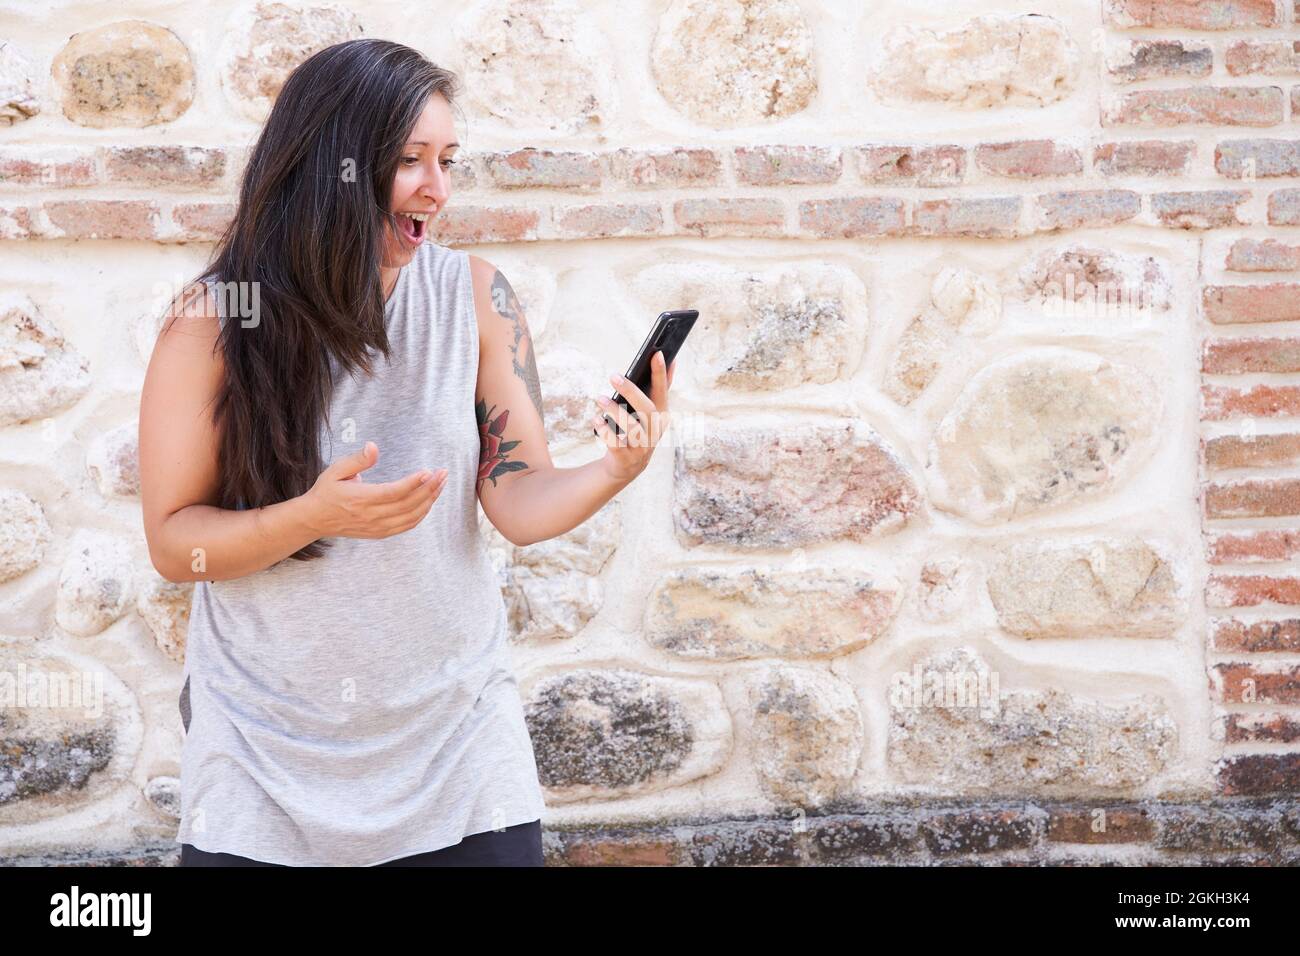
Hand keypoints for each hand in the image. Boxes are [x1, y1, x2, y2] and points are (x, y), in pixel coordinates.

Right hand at [302, 441, 447, 537]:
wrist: (315, 519)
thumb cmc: (326, 491)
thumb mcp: (336, 470)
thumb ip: (357, 460)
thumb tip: (373, 446)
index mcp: (361, 499)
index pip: (394, 492)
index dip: (413, 483)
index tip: (428, 471)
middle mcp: (371, 516)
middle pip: (409, 504)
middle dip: (430, 488)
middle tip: (443, 473)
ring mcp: (377, 527)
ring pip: (411, 517)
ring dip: (430, 501)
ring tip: (441, 484)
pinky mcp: (380, 533)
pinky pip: (407, 526)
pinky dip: (421, 514)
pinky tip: (429, 500)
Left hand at [592, 350, 674, 483]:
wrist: (628, 465)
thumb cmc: (640, 428)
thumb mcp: (652, 411)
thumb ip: (661, 387)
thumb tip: (672, 360)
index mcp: (662, 415)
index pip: (663, 391)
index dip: (661, 373)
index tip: (656, 353)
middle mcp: (655, 431)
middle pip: (647, 409)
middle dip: (631, 391)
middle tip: (613, 376)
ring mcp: (641, 446)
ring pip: (631, 428)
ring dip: (614, 411)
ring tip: (600, 398)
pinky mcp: (625, 457)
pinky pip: (615, 443)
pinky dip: (604, 430)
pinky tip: (596, 419)